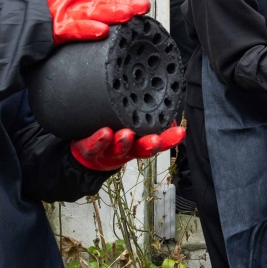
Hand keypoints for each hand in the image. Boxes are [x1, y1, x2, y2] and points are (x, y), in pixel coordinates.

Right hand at [47, 0, 150, 44]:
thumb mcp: (67, 24)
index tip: (144, 5)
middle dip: (124, 6)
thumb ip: (84, 27)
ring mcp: (63, 16)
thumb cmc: (40, 26)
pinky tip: (101, 31)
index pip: (106, 4)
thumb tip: (107, 34)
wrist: (12, 25)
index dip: (125, 3)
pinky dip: (86, 29)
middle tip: (142, 6)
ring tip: (128, 15)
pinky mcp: (53, 28)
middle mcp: (74, 8)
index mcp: (79, 7)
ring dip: (110, 13)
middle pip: (103, 5)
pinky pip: (72, 29)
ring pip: (90, 13)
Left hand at [71, 125, 185, 170]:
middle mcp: (127, 148)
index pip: (158, 141)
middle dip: (148, 145)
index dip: (169, 139)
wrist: (86, 154)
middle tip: (154, 140)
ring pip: (118, 148)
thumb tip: (171, 112)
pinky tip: (104, 133)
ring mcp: (108, 149)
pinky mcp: (90, 148)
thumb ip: (151, 120)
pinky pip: (94, 145)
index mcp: (139, 142)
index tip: (180, 132)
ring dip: (123, 143)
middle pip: (140, 149)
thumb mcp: (134, 129)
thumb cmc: (113, 137)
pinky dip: (99, 140)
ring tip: (126, 135)